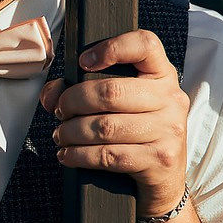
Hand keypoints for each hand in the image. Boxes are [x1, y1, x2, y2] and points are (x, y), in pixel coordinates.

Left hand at [39, 29, 188, 214]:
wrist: (164, 179)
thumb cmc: (135, 133)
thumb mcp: (120, 104)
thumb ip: (83, 89)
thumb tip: (52, 94)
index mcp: (162, 75)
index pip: (146, 44)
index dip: (112, 47)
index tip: (83, 62)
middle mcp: (170, 99)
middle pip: (111, 91)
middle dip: (73, 102)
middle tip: (59, 112)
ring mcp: (169, 130)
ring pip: (105, 127)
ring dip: (71, 132)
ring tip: (61, 135)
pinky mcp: (160, 159)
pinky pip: (109, 155)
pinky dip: (79, 155)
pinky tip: (67, 155)